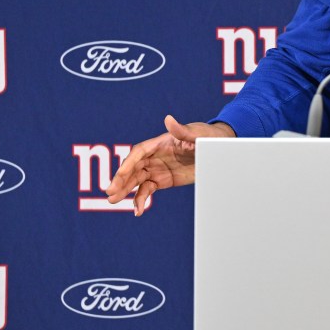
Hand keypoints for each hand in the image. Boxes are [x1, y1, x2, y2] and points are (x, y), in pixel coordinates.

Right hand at [105, 115, 235, 215]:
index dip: (128, 164)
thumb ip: (181, 130)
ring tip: (112, 201)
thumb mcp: (196, 134)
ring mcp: (157, 169)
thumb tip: (168, 119)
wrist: (218, 148)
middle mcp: (155, 156)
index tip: (119, 175)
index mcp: (160, 142)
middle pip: (133, 168)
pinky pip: (147, 190)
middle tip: (110, 193)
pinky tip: (137, 211)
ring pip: (136, 180)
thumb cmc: (207, 136)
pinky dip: (141, 200)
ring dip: (125, 190)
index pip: (139, 153)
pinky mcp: (163, 180)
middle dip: (121, 180)